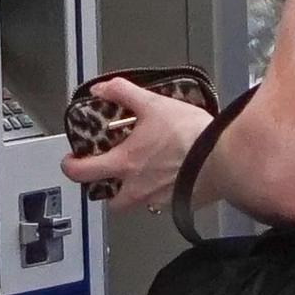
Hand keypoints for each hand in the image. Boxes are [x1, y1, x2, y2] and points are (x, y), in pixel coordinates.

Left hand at [63, 73, 212, 212]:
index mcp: (124, 164)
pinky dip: (161, 192)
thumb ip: (123, 93)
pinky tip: (171, 176)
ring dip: (133, 192)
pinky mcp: (178, 206)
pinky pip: (161, 204)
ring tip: (143, 173)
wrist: (223, 159)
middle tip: (111, 173)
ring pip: (135, 204)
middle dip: (106, 189)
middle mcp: (136, 189)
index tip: (71, 160)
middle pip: (109, 201)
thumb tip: (101, 88)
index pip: (82, 173)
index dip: (71, 167)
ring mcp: (157, 201)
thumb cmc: (188, 135)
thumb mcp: (153, 104)